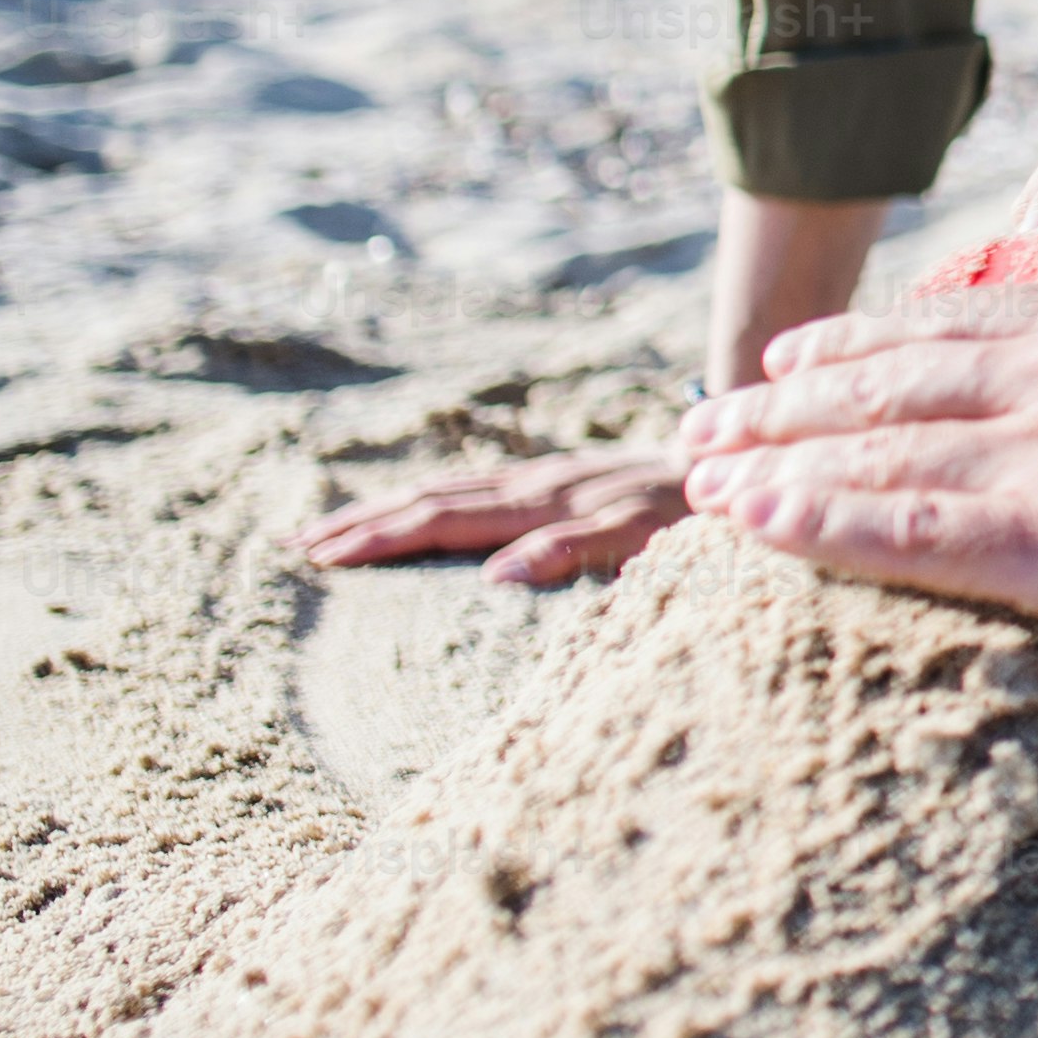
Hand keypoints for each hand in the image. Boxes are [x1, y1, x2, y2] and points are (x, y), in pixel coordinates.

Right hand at [291, 437, 690, 585]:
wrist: (743, 462)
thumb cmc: (697, 514)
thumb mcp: (645, 537)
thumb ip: (576, 550)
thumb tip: (497, 576)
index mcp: (545, 503)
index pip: (443, 520)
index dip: (381, 538)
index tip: (322, 558)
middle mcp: (536, 484)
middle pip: (431, 503)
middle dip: (362, 525)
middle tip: (294, 550)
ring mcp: (545, 477)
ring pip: (446, 491)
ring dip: (384, 511)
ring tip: (323, 533)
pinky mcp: (558, 479)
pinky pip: (477, 490)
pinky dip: (428, 502)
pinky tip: (403, 516)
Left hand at [674, 205, 1037, 677]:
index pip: (960, 326)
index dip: (864, 344)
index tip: (794, 358)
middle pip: (892, 383)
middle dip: (785, 403)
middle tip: (703, 421)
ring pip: (876, 451)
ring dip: (772, 460)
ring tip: (694, 475)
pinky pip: (904, 530)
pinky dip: (813, 523)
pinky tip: (748, 527)